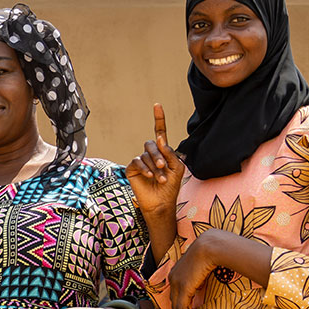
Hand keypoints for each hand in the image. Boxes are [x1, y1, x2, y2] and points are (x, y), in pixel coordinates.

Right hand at [126, 104, 185, 218]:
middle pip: (151, 144)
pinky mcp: (131, 169)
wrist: (161, 202)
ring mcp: (140, 162)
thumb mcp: (177, 167)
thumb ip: (170, 153)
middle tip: (163, 167)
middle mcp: (150, 154)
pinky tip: (150, 176)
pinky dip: (144, 168)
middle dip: (158, 155)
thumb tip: (159, 139)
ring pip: (145, 155)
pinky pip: (136, 162)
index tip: (157, 105)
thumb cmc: (171, 186)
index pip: (160, 132)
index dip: (159, 119)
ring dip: (154, 167)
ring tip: (160, 179)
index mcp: (162, 152)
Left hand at [168, 230, 221, 308]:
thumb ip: (199, 275)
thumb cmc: (210, 252)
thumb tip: (203, 283)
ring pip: (177, 306)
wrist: (210, 246)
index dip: (180, 304)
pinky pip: (182, 307)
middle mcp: (173, 277)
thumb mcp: (202, 265)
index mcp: (176, 271)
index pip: (176, 292)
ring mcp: (176, 283)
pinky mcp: (183, 287)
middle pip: (174, 300)